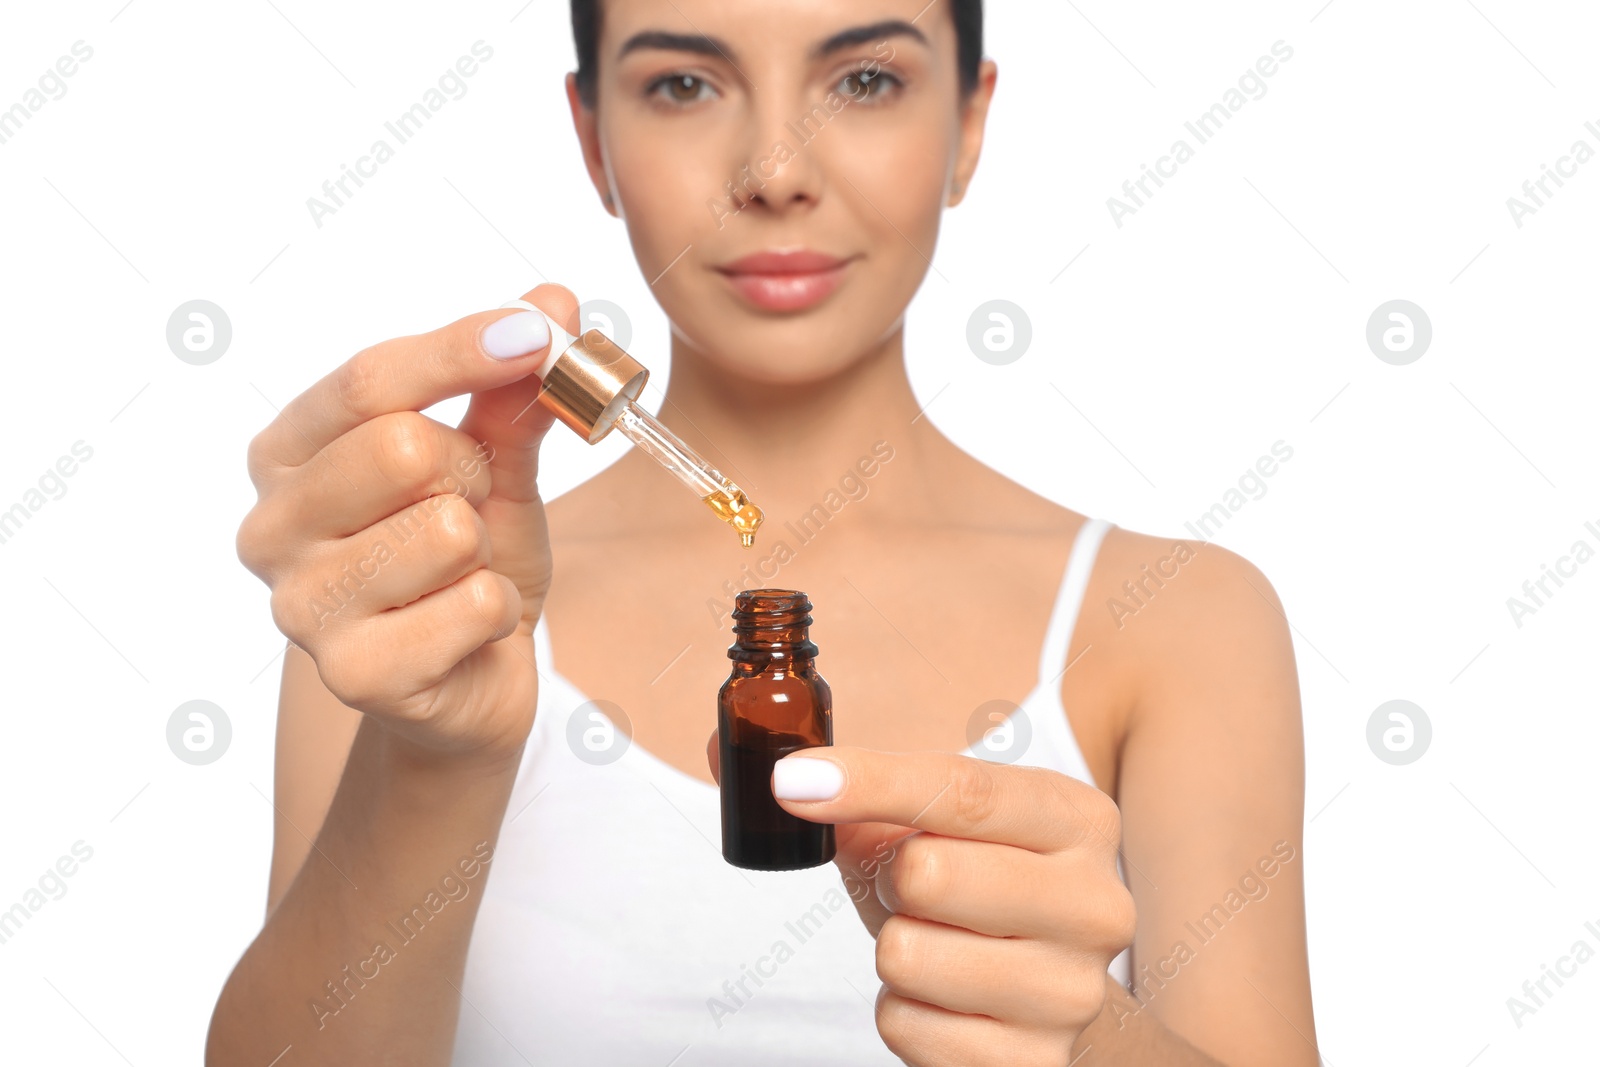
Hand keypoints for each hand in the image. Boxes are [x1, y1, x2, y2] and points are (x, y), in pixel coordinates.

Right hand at [237, 284, 576, 759]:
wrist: (475, 680)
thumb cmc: (469, 561)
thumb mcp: (494, 467)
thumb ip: (510, 393)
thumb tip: (553, 302)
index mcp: (288, 453)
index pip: (368, 378)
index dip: (460, 348)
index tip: (538, 329)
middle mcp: (271, 525)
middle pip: (402, 446)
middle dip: (471, 474)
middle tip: (472, 509)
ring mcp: (300, 605)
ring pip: (446, 529)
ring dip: (486, 552)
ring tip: (462, 576)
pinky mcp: (352, 673)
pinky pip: (473, 604)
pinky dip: (497, 611)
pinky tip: (466, 629)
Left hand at [709, 737, 1135, 1065]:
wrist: (1050, 996)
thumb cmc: (976, 889)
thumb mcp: (933, 828)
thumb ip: (852, 788)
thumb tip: (727, 752)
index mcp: (1078, 820)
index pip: (961, 789)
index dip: (868, 781)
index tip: (790, 780)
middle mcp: (1096, 904)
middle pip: (926, 872)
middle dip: (889, 879)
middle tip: (911, 887)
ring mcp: (1072, 993)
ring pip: (905, 954)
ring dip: (893, 947)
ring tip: (934, 942)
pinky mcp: (1033, 1065)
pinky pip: (904, 1025)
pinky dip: (900, 1010)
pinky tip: (942, 999)